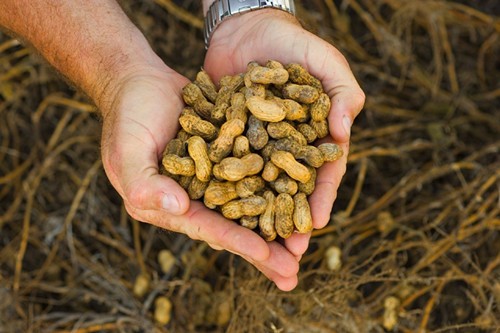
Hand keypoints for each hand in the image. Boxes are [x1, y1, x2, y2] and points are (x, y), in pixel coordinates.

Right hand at [99, 62, 299, 290]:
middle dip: (263, 251)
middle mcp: (194, 198)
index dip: (237, 242)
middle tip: (293, 273)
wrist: (140, 81)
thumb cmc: (127, 116)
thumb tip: (179, 209)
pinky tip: (301, 196)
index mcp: (168, 205)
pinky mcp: (228, 155)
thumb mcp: (127, 150)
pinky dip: (276, 184)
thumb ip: (145, 183)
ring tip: (304, 244)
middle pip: (234, 227)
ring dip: (276, 225)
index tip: (267, 256)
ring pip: (250, 205)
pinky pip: (255, 172)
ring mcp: (214, 177)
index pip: (207, 228)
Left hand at [205, 9, 364, 275]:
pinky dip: (224, 192)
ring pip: (257, 189)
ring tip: (254, 249)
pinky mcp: (226, 142)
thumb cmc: (293, 45)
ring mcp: (254, 149)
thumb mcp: (325, 62)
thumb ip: (342, 92)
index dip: (321, 199)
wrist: (247, 29)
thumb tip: (343, 130)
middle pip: (288, 192)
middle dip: (289, 223)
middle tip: (288, 256)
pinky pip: (225, 170)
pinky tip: (219, 214)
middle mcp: (284, 150)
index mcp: (313, 138)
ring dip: (257, 220)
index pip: (322, 175)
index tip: (317, 225)